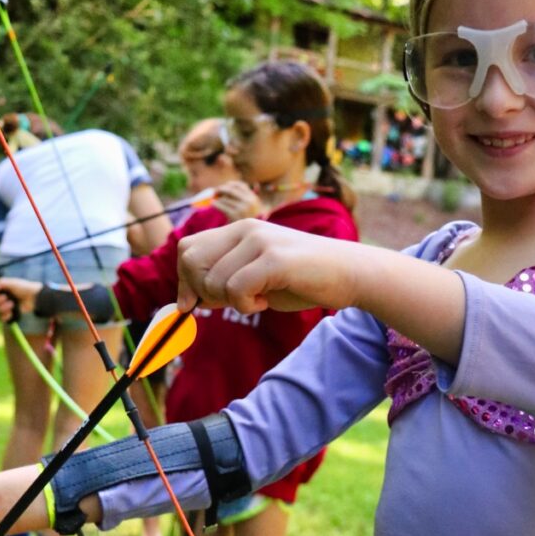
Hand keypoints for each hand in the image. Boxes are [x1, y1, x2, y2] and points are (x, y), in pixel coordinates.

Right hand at [0, 277, 41, 323]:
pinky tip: (11, 312)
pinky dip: (5, 316)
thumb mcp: (10, 282)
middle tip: (6, 297)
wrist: (35, 297)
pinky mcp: (9, 314)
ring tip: (12, 304)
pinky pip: (0, 318)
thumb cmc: (23, 287)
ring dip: (3, 308)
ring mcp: (3, 307)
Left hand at [176, 219, 358, 314]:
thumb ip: (224, 281)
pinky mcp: (275, 260)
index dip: (185, 279)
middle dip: (203, 291)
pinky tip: (266, 301)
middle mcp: (246, 229)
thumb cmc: (302, 279)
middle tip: (232, 300)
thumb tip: (188, 301)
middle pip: (191, 261)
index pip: (187, 249)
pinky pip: (237, 290)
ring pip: (214, 281)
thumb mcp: (256, 277)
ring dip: (232, 302)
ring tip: (259, 298)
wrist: (349, 273)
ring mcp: (261, 242)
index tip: (196, 303)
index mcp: (239, 230)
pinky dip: (246, 305)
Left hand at [214, 181, 261, 221]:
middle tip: (215, 192)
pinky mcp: (235, 215)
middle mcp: (250, 202)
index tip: (224, 187)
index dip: (231, 185)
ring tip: (215, 201)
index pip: (241, 185)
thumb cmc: (248, 223)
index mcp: (254, 199)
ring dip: (218, 199)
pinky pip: (221, 205)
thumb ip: (246, 198)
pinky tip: (213, 204)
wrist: (249, 238)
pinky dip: (215, 204)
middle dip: (221, 190)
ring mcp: (243, 208)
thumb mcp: (251, 210)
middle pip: (231, 190)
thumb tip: (243, 186)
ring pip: (225, 198)